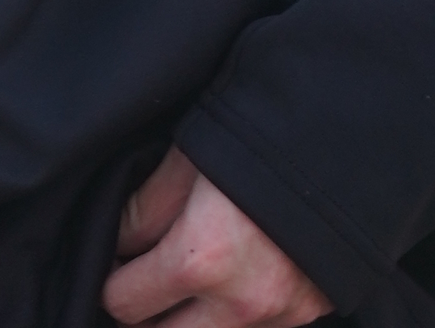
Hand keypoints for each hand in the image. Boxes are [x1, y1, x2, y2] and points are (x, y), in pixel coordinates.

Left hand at [105, 148, 328, 327]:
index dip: (109, 282)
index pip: (125, 303)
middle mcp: (241, 302)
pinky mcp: (308, 313)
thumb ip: (144, 207)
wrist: (340, 144)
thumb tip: (116, 241)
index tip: (112, 263)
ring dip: (191, 320)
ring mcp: (280, 315)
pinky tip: (229, 280)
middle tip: (139, 280)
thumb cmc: (253, 140)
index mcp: (200, 259)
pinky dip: (234, 314)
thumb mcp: (185, 160)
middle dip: (146, 315)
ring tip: (182, 282)